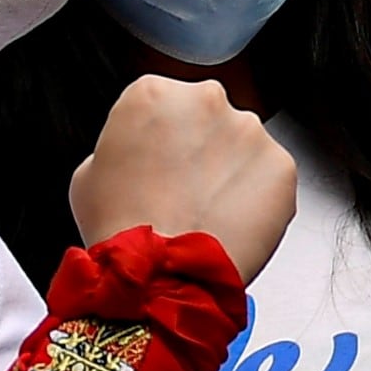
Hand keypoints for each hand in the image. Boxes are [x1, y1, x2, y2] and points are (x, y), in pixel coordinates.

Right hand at [71, 75, 298, 280]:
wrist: (159, 277)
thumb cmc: (121, 230)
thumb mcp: (88, 174)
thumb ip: (122, 146)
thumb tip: (137, 154)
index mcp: (154, 92)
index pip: (163, 103)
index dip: (159, 138)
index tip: (158, 160)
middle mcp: (207, 100)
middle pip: (206, 118)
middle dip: (200, 148)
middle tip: (184, 189)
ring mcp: (250, 131)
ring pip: (242, 146)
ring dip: (229, 171)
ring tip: (207, 212)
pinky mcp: (282, 165)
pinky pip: (269, 177)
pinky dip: (256, 197)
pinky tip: (231, 221)